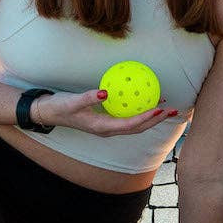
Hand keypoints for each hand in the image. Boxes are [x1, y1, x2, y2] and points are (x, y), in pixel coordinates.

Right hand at [32, 89, 177, 136]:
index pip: (129, 125)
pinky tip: (147, 100)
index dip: (145, 118)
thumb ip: (88, 97)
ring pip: (135, 125)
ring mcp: (108, 127)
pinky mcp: (107, 122)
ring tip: (166, 107)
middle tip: (172, 110)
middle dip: (156, 120)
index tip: (159, 110)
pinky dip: (140, 112)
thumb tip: (105, 92)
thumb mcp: (72, 101)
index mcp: (102, 128)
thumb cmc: (60, 107)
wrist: (49, 113)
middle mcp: (108, 130)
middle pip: (138, 128)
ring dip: (151, 117)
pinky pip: (128, 118)